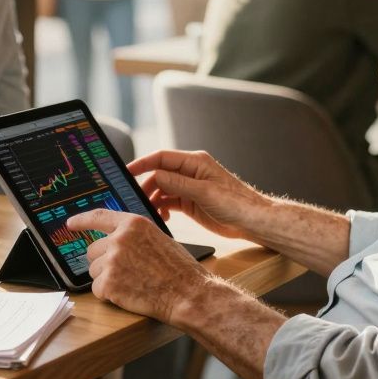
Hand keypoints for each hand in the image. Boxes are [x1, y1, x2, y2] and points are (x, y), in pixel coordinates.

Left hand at [67, 209, 210, 324]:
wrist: (188, 293)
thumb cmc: (179, 268)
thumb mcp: (157, 238)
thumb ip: (133, 235)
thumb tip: (114, 239)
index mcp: (133, 223)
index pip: (99, 216)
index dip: (82, 220)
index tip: (70, 223)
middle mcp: (119, 239)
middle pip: (92, 250)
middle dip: (103, 262)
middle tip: (125, 272)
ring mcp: (112, 261)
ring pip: (93, 271)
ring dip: (107, 279)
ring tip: (132, 283)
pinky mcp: (109, 283)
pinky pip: (97, 289)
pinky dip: (108, 295)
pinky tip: (129, 294)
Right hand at [127, 150, 271, 240]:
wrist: (250, 221)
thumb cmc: (235, 202)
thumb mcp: (204, 192)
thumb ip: (178, 183)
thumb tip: (155, 175)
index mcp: (195, 162)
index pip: (162, 157)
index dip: (142, 163)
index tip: (127, 171)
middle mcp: (190, 172)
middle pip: (159, 174)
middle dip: (146, 186)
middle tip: (136, 200)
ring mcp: (189, 187)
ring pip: (162, 189)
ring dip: (153, 199)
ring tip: (149, 211)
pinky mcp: (190, 202)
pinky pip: (169, 201)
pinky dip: (162, 208)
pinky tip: (162, 217)